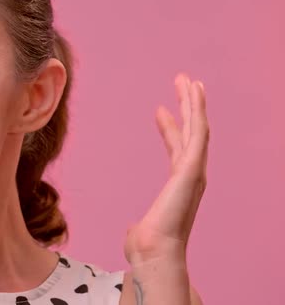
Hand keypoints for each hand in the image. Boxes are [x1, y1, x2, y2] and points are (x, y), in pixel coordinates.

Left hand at [124, 73, 209, 264]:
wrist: (153, 252)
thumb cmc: (146, 246)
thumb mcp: (141, 228)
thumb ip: (141, 225)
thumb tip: (134, 230)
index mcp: (178, 186)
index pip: (176, 150)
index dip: (170, 128)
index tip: (160, 110)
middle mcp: (191, 175)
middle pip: (192, 133)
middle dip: (187, 108)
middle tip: (183, 84)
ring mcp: (195, 170)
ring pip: (198, 128)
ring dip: (194, 103)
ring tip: (189, 80)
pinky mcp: (193, 167)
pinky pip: (198, 131)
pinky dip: (197, 109)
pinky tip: (194, 90)